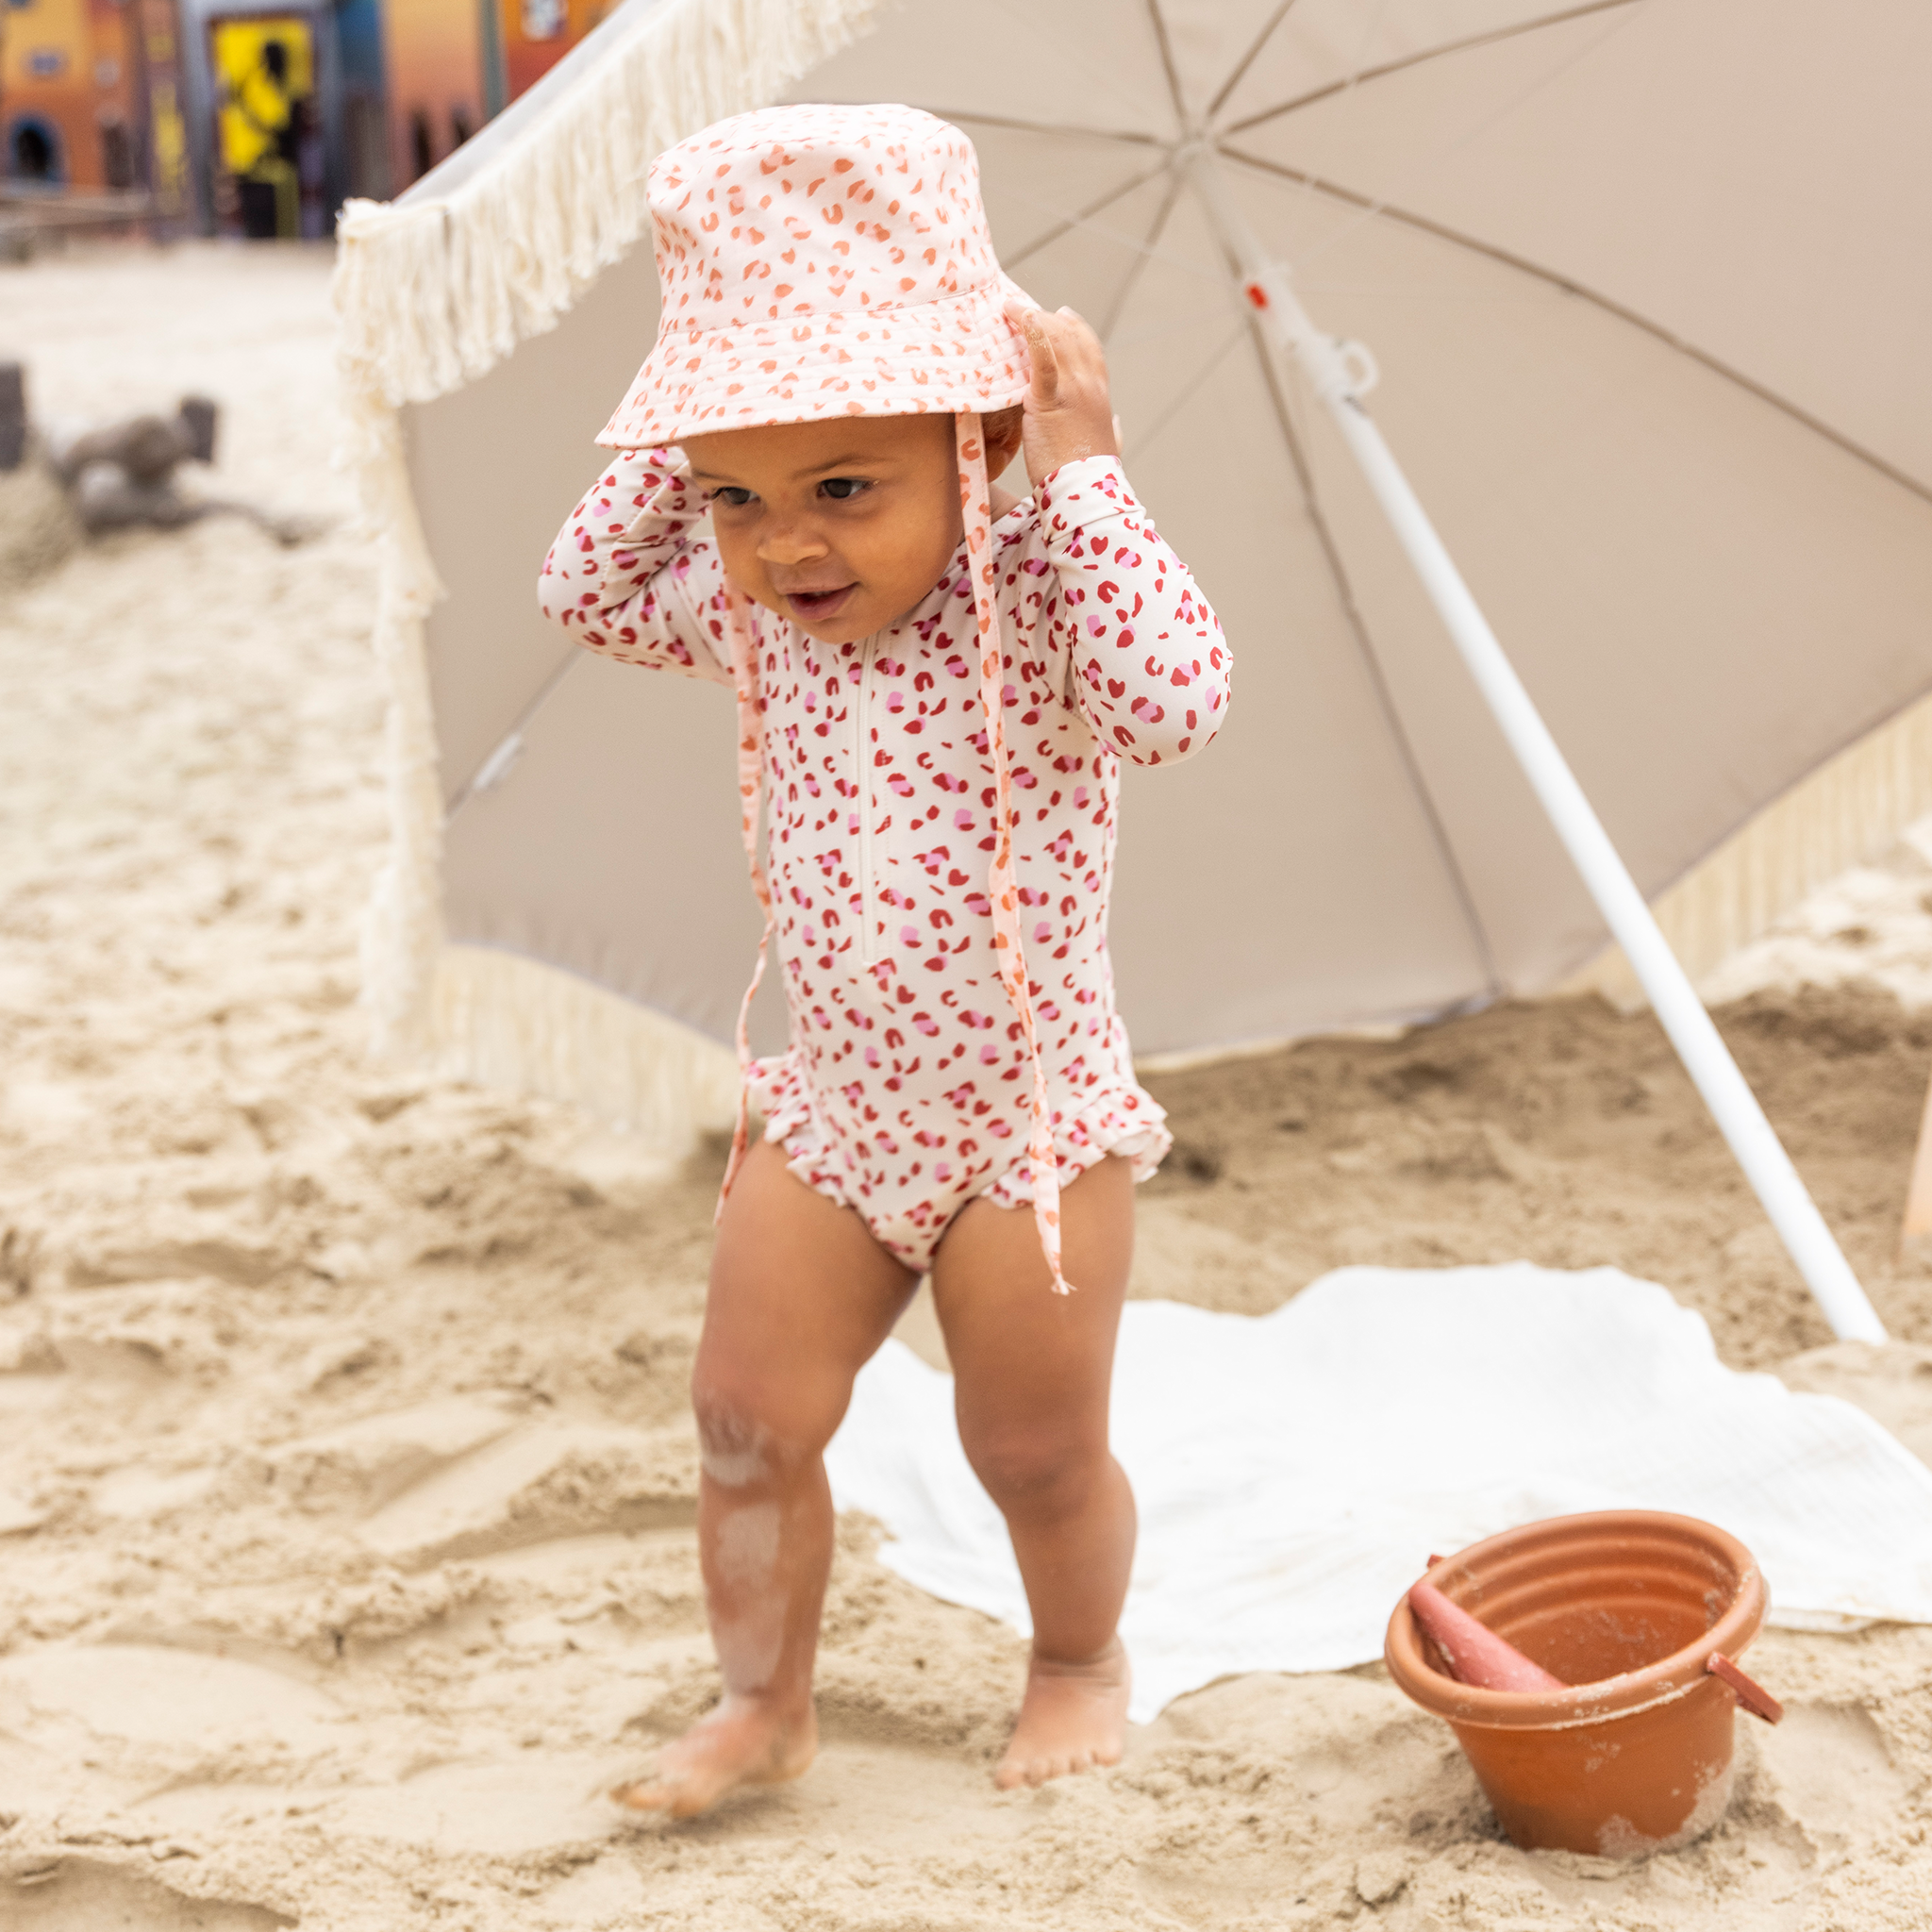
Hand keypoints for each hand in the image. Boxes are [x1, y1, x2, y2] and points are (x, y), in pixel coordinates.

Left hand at [1003, 302, 1119, 490]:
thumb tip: (1116, 425)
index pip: (1090, 347)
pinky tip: (1020, 316)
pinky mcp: (1050, 400)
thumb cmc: (1091, 477)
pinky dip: (1032, 332)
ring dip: (1031, 318)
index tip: (1059, 314)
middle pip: (1070, 335)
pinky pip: (1043, 357)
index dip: (1074, 327)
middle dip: (1046, 317)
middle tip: (1021, 310)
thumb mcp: (1107, 447)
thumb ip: (1111, 432)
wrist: (1085, 495)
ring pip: (1055, 338)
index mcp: (1101, 394)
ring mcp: (1073, 390)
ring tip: (1009, 309)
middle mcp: (1090, 385)